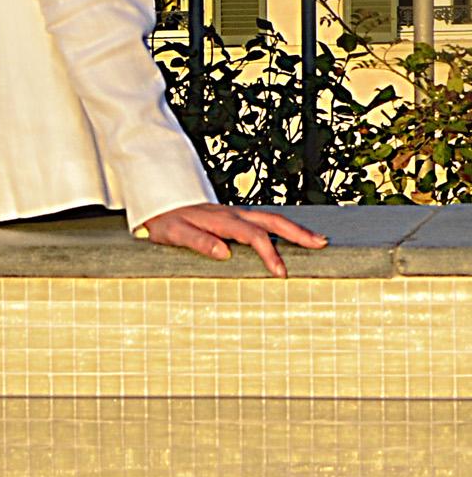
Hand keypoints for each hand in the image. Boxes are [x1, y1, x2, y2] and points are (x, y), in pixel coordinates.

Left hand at [140, 202, 326, 275]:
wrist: (156, 203)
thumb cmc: (165, 222)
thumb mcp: (174, 234)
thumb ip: (198, 242)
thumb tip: (224, 252)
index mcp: (221, 220)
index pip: (253, 236)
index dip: (269, 253)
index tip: (281, 273)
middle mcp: (232, 214)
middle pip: (271, 220)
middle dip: (298, 233)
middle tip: (321, 244)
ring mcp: (234, 214)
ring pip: (270, 218)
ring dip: (294, 229)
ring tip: (316, 240)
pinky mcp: (233, 218)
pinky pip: (263, 221)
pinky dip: (282, 228)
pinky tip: (292, 236)